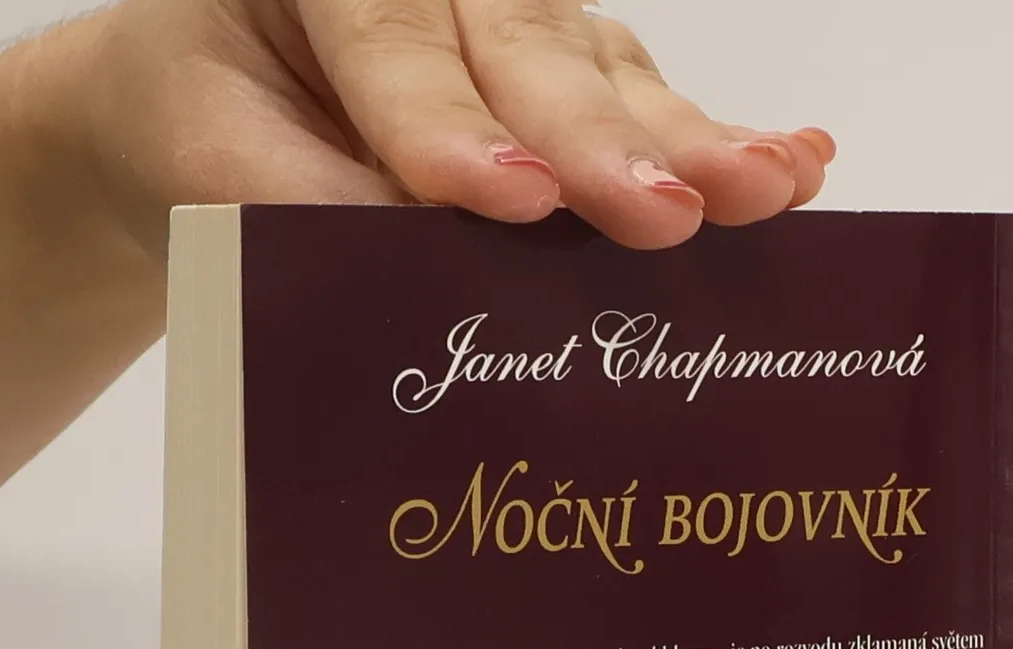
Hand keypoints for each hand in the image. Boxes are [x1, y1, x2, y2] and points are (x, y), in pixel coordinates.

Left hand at [86, 0, 835, 251]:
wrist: (213, 95)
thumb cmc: (211, 123)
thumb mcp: (209, 161)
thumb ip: (294, 199)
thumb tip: (407, 261)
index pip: (395, 44)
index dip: (452, 126)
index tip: (510, 198)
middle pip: (528, 53)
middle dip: (599, 143)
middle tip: (661, 214)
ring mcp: (521, 22)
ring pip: (605, 75)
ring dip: (691, 143)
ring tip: (768, 189)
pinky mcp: (578, 75)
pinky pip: (648, 105)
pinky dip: (722, 141)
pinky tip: (803, 163)